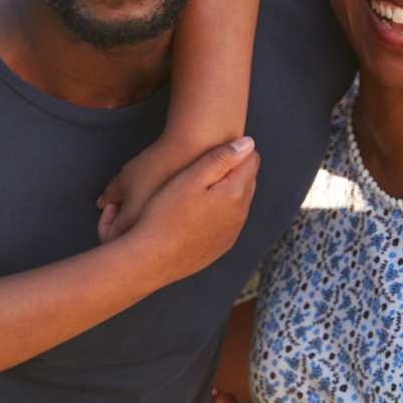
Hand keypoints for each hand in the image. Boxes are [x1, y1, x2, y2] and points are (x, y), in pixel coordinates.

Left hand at [96, 140, 189, 243]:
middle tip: (128, 204)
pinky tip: (170, 202)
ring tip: (149, 201)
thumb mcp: (124, 178)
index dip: (105, 221)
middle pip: (132, 242)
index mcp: (132, 228)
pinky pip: (174, 234)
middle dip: (124, 224)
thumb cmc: (156, 164)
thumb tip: (103, 203)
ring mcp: (177, 235)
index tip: (112, 203)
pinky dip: (166, 223)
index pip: (109, 238)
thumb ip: (110, 194)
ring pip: (154, 240)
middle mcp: (155, 238)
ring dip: (145, 225)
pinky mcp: (195, 228)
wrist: (198, 152)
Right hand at [123, 137, 259, 281]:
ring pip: (237, 202)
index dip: (231, 151)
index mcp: (235, 193)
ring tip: (194, 191)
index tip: (208, 153)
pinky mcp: (221, 246)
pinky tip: (193, 214)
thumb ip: (220, 158)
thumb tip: (248, 141)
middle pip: (247, 180)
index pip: (251, 159)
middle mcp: (240, 214)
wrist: (151, 260)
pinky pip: (227, 222)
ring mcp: (232, 232)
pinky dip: (217, 213)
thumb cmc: (164, 216)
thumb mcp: (188, 179)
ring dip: (223, 193)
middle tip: (199, 168)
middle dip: (230, 171)